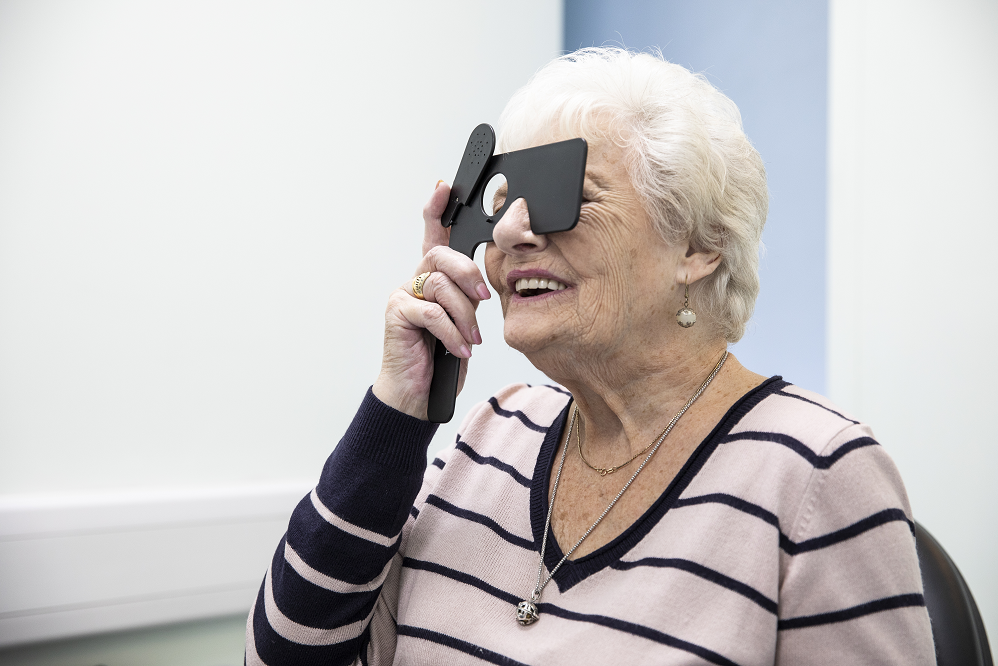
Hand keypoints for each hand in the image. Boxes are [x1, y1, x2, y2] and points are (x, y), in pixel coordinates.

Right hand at [372, 182, 491, 418]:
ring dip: (464, 317)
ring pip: (440, 286)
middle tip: (484, 299)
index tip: (444, 187)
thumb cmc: (442, 359)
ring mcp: (403, 296)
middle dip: (468, 275)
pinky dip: (452, 334)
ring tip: (470, 340)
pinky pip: (432, 312)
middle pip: (441, 256)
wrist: (418, 394)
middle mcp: (415, 282)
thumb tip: (483, 284)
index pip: (434, 236)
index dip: (437, 210)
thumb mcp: (463, 322)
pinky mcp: (397, 314)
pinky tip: (458, 350)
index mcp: (433, 279)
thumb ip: (468, 297)